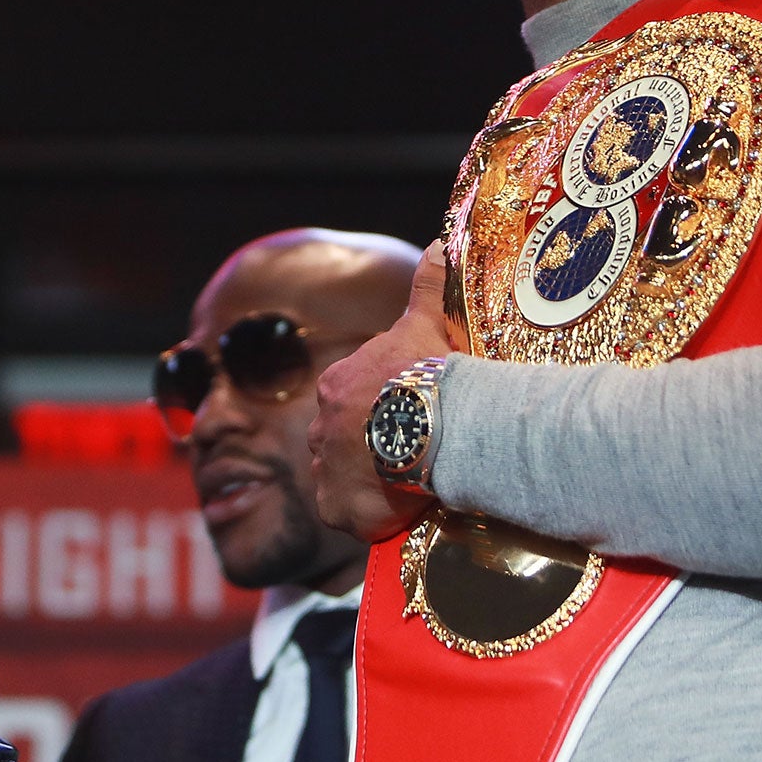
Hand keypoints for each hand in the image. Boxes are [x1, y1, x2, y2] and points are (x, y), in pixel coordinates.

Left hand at [309, 244, 452, 541]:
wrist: (439, 425)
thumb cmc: (431, 373)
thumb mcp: (426, 323)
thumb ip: (427, 286)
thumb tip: (441, 243)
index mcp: (335, 385)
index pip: (349, 402)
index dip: (379, 413)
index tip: (407, 419)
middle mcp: (319, 428)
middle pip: (342, 443)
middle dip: (368, 451)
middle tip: (410, 455)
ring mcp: (324, 471)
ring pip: (342, 480)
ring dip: (368, 484)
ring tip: (408, 484)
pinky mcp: (336, 508)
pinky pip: (348, 516)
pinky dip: (369, 518)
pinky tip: (398, 511)